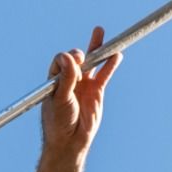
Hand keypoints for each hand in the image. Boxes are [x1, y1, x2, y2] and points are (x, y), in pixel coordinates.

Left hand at [42, 26, 120, 156]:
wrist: (69, 141)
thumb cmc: (58, 121)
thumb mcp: (59, 98)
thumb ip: (66, 78)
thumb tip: (70, 57)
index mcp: (56, 79)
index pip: (61, 60)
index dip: (68, 59)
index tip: (74, 64)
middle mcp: (70, 78)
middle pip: (77, 57)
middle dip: (82, 50)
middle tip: (85, 50)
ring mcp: (84, 84)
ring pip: (92, 62)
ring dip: (96, 47)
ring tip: (98, 31)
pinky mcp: (96, 91)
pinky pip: (104, 74)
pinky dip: (110, 64)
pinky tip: (116, 54)